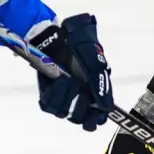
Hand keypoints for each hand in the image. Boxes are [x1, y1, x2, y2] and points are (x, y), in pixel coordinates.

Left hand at [29, 14, 113, 130]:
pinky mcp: (47, 93)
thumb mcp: (93, 59)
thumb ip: (100, 83)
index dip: (96, 119)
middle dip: (80, 105)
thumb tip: (106, 107)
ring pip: (63, 113)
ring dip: (66, 97)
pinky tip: (58, 79)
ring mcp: (62, 96)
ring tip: (67, 78)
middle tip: (78, 85)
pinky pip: (48, 105)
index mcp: (95, 91)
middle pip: (80, 119)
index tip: (93, 117)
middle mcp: (79, 97)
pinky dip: (54, 94)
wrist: (56, 34)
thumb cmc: (79, 43)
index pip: (98, 116)